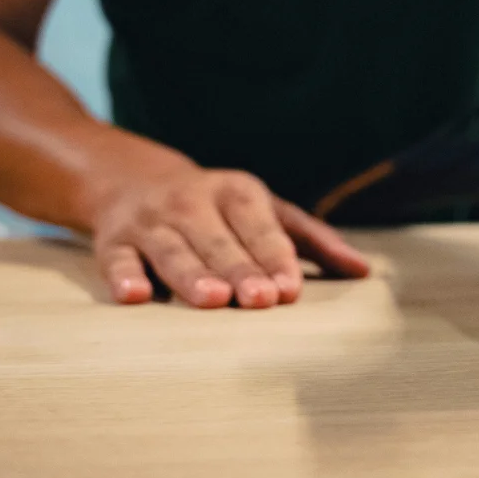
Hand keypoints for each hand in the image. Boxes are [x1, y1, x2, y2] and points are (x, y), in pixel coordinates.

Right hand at [85, 157, 370, 308]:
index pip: (259, 226)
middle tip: (259, 300)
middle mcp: (192, 202)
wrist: (129, 178)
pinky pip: (116, 258)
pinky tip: (134, 296)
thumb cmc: (215, 206)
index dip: (273, 256)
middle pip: (218, 241)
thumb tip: (363, 272)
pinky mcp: (114, 240)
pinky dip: (123, 275)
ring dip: (191, 274)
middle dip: (239, 269)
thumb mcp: (262, 209)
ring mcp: (151, 221)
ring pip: (172, 250)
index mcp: (235, 192)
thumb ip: (311, 239)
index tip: (288, 289)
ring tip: (212, 300)